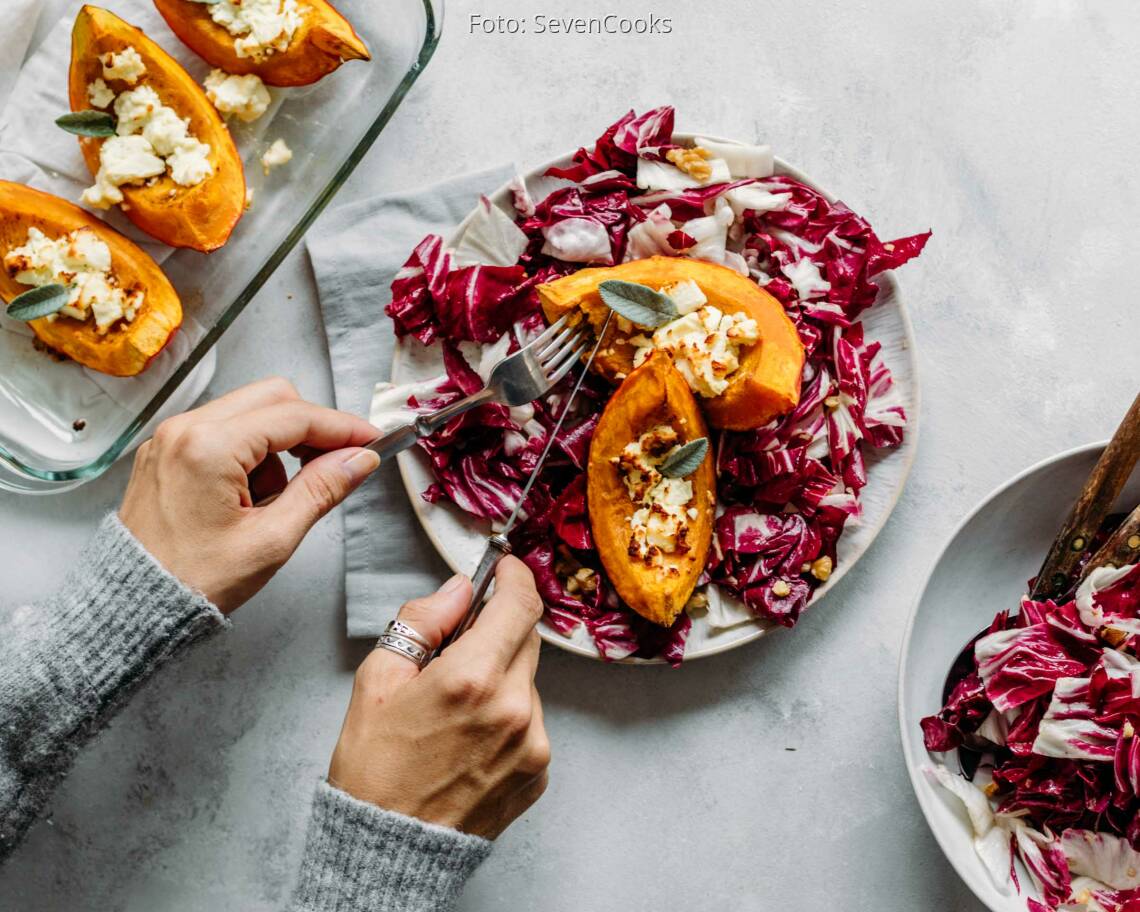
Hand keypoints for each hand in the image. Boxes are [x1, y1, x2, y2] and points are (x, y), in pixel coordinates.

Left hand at [119, 377, 379, 613]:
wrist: (133, 604)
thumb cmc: (194, 580)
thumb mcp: (272, 540)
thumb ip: (321, 490)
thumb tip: (358, 459)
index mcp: (208, 447)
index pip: (294, 417)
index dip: (341, 427)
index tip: (371, 439)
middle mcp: (185, 429)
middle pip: (273, 398)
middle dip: (312, 429)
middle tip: (338, 463)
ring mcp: (172, 437)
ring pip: (250, 412)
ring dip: (280, 444)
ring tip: (276, 500)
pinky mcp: (168, 450)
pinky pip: (225, 429)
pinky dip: (252, 453)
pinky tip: (253, 496)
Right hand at [328, 557, 550, 839]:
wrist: (388, 849)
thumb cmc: (374, 769)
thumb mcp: (378, 681)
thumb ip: (423, 622)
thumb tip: (457, 590)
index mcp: (473, 679)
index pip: (520, 605)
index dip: (514, 578)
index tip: (505, 570)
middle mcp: (514, 708)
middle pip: (526, 638)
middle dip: (497, 629)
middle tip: (457, 648)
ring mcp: (532, 743)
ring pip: (528, 680)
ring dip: (502, 676)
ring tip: (456, 708)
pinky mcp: (539, 771)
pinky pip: (531, 721)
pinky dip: (508, 715)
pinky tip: (469, 737)